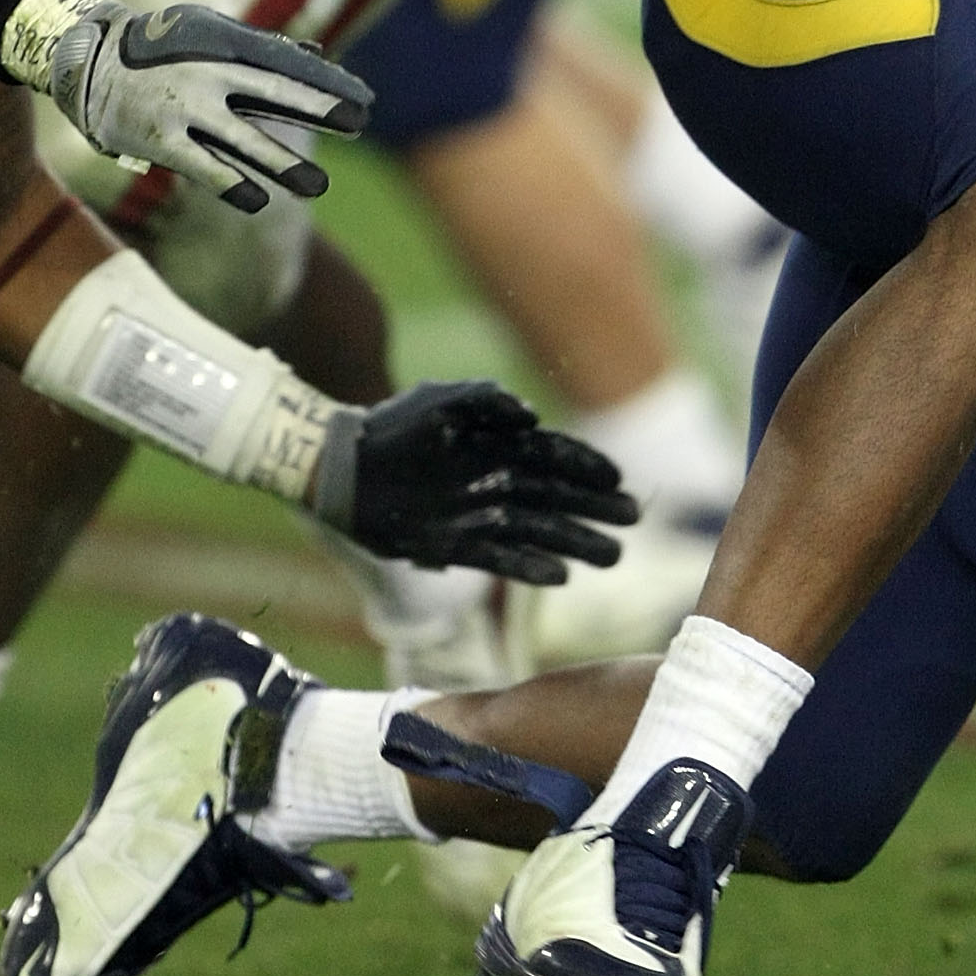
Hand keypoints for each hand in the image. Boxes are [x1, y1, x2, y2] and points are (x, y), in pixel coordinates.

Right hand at [46, 0, 372, 213]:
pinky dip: (228, 183)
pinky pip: (201, 167)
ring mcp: (185, 109)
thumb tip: (315, 54)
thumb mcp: (208, 33)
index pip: (287, 65)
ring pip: (242, 139)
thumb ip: (260, 48)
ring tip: (319, 185)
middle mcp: (210, 75)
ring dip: (282, 162)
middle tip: (360, 122)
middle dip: (319, 108)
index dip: (327, 83)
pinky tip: (256, 200)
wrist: (86, 58)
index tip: (365, 98)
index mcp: (224, 46)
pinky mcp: (161, 140)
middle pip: (274, 93)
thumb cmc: (158, 47)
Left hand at [309, 382, 640, 583]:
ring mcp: (480, 514)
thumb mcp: (439, 399)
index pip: (555, 455)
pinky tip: (559, 576)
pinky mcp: (456, 544)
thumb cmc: (393, 424)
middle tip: (632, 522)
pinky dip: (529, 567)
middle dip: (594, 509)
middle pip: (557, 496)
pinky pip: (501, 559)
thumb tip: (532, 415)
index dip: (587, 467)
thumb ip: (486, 400)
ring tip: (612, 557)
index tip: (618, 480)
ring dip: (575, 542)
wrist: (344, 466)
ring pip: (539, 531)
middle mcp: (497, 480)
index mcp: (499, 443)